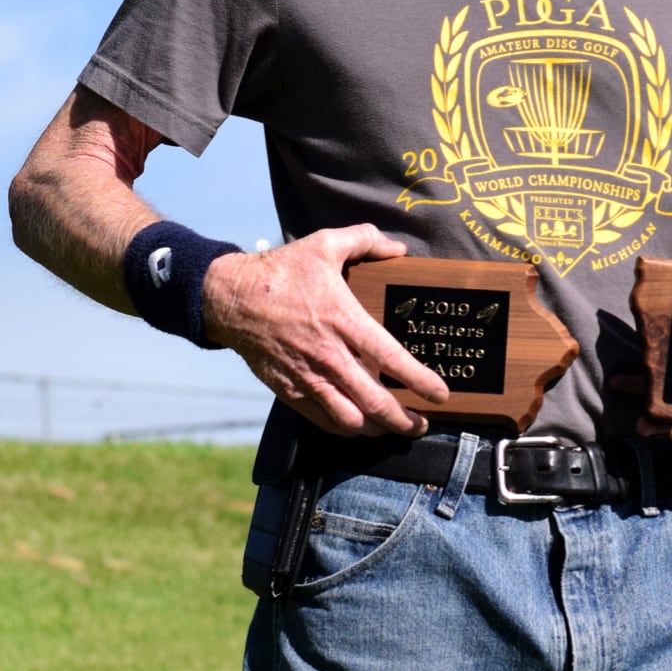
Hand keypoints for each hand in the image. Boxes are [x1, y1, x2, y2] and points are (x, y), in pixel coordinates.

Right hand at [203, 224, 450, 437]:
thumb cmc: (281, 271)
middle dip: (404, 420)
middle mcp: (329, 356)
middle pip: (375, 402)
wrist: (229, 298)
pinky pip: (322, 420)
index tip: (441, 395)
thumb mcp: (325, 244)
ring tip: (393, 429)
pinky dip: (344, 428)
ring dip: (376, 430)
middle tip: (423, 425)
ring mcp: (307, 377)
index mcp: (344, 321)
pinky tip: (358, 426)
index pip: (391, 359)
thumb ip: (365, 240)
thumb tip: (398, 248)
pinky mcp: (288, 390)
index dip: (420, 381)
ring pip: (350, 421)